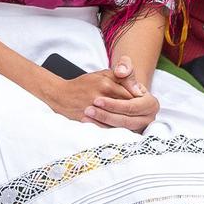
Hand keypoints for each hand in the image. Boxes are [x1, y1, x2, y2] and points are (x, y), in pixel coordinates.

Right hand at [38, 57, 156, 130]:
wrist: (60, 96)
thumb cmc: (85, 84)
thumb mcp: (102, 74)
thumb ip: (121, 77)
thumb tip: (138, 91)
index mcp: (105, 84)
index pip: (130, 95)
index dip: (138, 100)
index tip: (142, 104)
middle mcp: (100, 98)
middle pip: (126, 109)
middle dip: (134, 112)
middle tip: (139, 115)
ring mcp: (93, 111)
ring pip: (118, 121)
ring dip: (127, 122)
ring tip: (132, 122)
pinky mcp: (89, 122)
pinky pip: (108, 129)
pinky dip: (116, 130)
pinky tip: (121, 129)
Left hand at [87, 55, 159, 131]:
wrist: (120, 92)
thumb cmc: (123, 79)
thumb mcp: (124, 68)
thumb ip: (125, 66)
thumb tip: (121, 72)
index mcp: (151, 104)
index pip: (132, 107)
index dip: (114, 104)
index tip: (97, 99)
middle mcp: (148, 118)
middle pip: (127, 121)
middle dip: (106, 115)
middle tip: (89, 109)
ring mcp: (139, 128)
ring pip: (120, 130)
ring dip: (102, 124)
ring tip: (86, 116)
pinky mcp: (130, 134)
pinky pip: (115, 135)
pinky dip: (101, 129)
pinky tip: (88, 123)